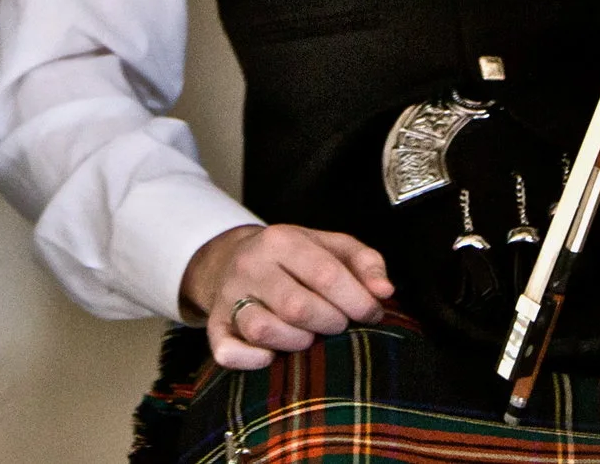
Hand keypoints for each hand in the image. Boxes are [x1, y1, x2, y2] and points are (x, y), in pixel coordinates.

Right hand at [180, 223, 392, 370]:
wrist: (234, 259)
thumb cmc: (296, 259)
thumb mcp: (331, 247)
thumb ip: (365, 262)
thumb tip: (385, 292)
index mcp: (281, 240)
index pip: (326, 274)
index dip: (357, 301)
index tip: (371, 313)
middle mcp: (250, 265)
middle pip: (297, 306)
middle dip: (330, 323)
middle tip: (337, 324)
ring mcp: (229, 297)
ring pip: (263, 329)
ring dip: (297, 342)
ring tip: (308, 337)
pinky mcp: (215, 326)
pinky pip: (227, 351)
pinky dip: (252, 360)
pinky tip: (272, 356)